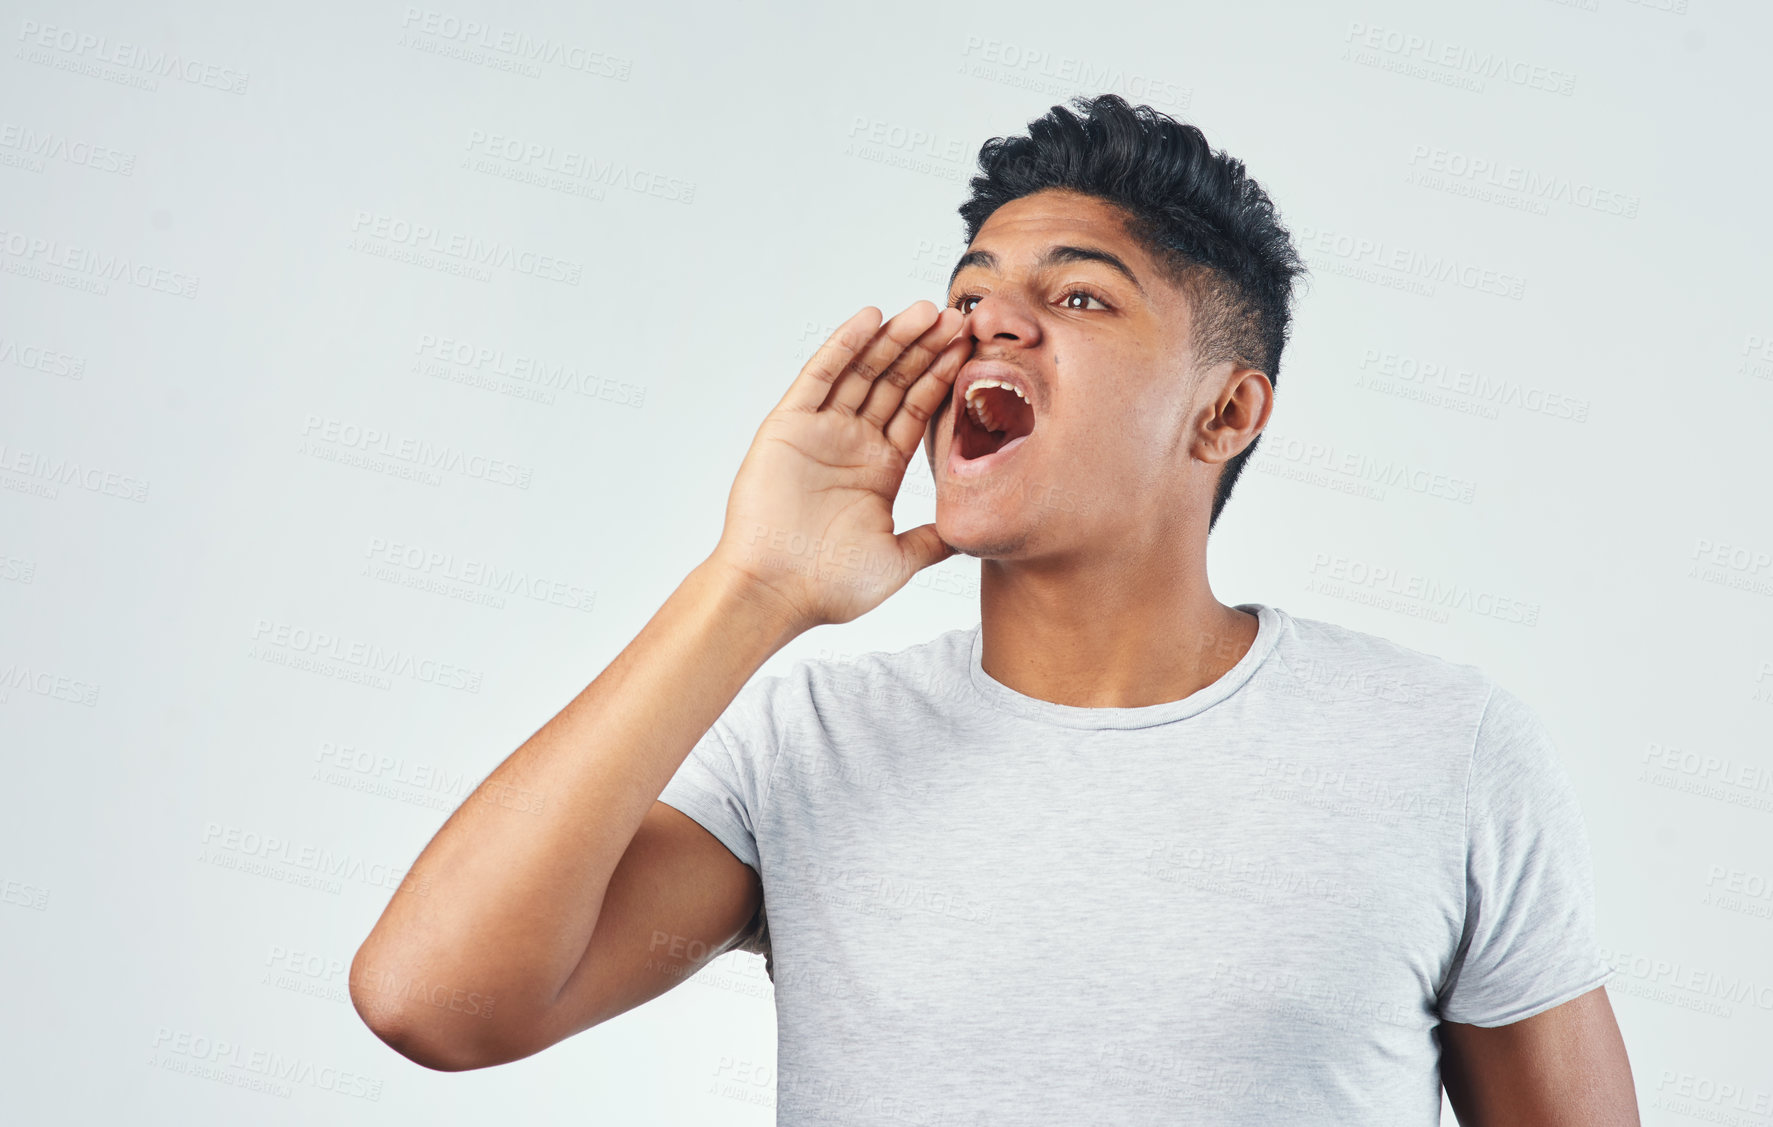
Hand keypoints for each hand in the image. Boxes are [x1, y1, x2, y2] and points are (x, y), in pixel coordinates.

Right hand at [708, 300, 972, 631]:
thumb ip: (933, 540)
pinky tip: (871, 318)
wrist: (776, 593)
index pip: (917, 409)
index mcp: (880, 468)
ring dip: (894, 339)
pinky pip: (820, 376)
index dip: (943, 377)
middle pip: (895, 381)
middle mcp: (852, 443)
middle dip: (926, 349)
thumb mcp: (899, 559)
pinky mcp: (789, 425)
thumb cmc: (829, 586)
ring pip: (863, 370)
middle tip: (959, 317)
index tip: (972, 348)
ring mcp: (820, 431)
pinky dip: (844, 345)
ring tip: (927, 311)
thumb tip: (971, 534)